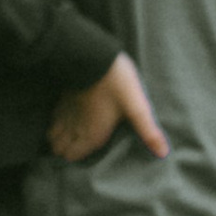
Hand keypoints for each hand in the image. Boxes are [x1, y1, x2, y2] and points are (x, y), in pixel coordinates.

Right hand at [48, 52, 166, 162]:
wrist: (93, 56)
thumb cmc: (117, 84)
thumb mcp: (137, 109)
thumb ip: (149, 132)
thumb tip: (163, 153)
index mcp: (91, 133)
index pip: (72, 156)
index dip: (74, 160)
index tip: (83, 159)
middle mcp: (74, 126)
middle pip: (59, 147)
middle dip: (64, 151)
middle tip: (75, 151)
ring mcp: (65, 112)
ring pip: (52, 133)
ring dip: (58, 138)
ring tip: (68, 139)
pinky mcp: (61, 97)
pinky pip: (52, 117)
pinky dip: (55, 123)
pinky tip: (64, 120)